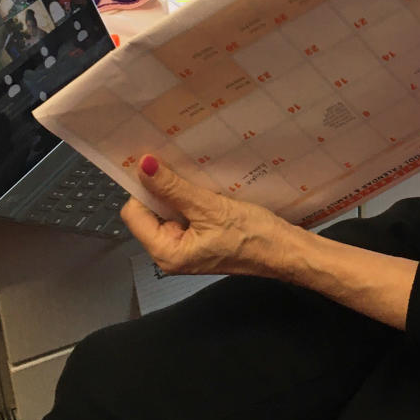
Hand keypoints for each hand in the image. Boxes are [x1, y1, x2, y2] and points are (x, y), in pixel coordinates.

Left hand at [120, 155, 295, 276]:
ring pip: (168, 212)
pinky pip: (185, 216)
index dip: (143, 189)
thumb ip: (173, 187)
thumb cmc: (250, 235)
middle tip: (179, 167)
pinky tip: (204, 189)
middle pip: (148, 213)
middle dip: (161, 190)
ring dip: (178, 194)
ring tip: (194, 177)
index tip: (158, 165)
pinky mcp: (199, 242)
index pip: (134, 214)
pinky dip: (190, 201)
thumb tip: (144, 166)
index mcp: (166, 252)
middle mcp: (169, 254)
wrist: (284, 251)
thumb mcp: (209, 207)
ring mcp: (185, 249)